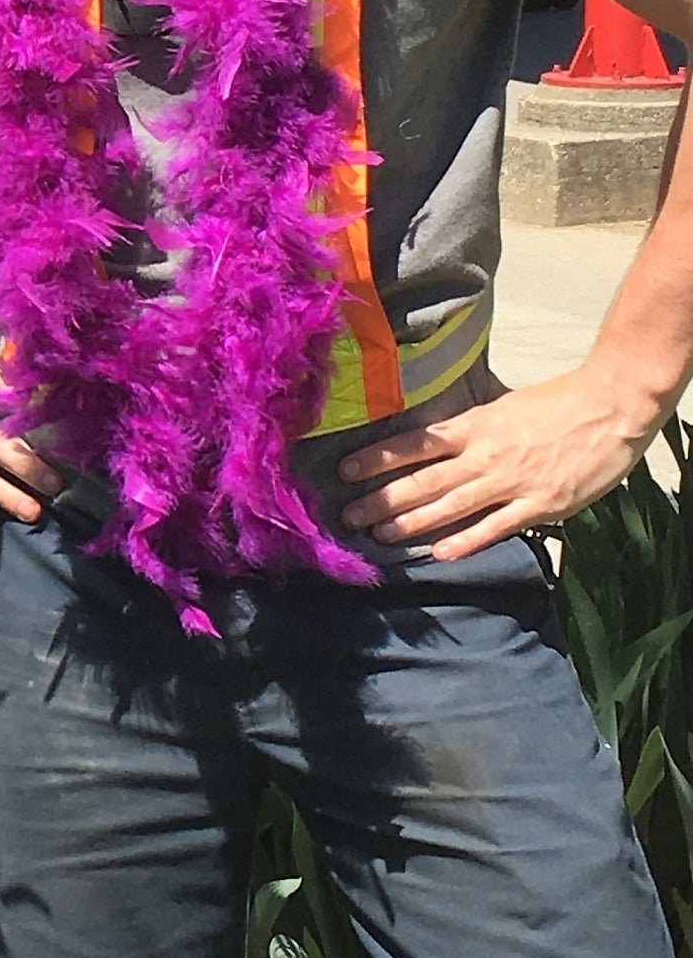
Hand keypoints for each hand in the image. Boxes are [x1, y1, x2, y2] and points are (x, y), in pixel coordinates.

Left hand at [338, 367, 656, 559]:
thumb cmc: (560, 403)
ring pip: (451, 507)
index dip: (377, 459)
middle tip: (347, 515)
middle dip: (381, 499)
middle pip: (423, 481)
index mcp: (475, 426)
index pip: (414, 444)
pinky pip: (496, 526)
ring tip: (379, 535)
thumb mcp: (505, 406)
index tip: (345, 470)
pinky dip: (467, 541)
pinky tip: (440, 554)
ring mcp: (512, 481)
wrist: (612, 406)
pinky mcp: (540, 504)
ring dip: (411, 523)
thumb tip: (441, 438)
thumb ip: (474, 426)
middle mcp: (485, 455)